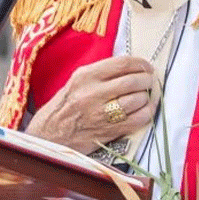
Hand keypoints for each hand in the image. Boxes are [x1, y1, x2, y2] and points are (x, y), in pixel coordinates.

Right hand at [26, 56, 155, 153]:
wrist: (50, 135)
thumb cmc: (64, 106)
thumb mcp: (76, 82)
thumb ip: (100, 74)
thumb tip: (130, 68)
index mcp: (85, 76)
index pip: (122, 63)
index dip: (140, 63)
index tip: (146, 66)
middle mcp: (93, 93)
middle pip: (132, 81)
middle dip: (147, 80)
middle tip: (149, 80)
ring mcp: (102, 114)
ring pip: (137, 100)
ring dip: (147, 97)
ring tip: (146, 95)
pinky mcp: (109, 131)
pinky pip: (137, 120)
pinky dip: (147, 113)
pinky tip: (146, 110)